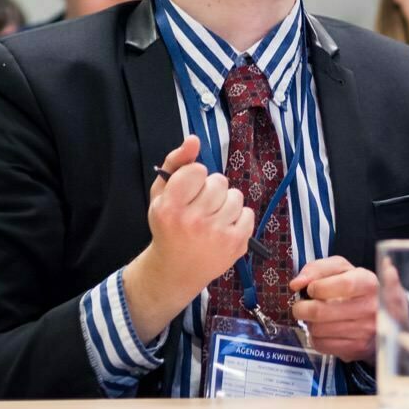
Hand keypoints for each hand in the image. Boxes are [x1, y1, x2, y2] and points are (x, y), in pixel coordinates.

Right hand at [124, 135, 253, 339]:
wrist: (175, 270)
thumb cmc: (168, 227)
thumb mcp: (161, 195)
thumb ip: (176, 163)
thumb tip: (194, 139)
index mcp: (170, 207)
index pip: (197, 170)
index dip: (194, 178)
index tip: (188, 192)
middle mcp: (193, 221)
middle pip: (219, 181)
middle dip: (211, 190)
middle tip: (200, 207)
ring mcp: (217, 234)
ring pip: (235, 196)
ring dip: (226, 203)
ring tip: (212, 218)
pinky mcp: (236, 244)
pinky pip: (248, 213)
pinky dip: (238, 218)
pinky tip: (223, 228)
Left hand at [290, 256, 378, 361]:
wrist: (378, 316)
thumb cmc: (354, 288)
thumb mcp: (341, 269)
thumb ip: (317, 269)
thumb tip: (297, 284)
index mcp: (368, 283)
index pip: (343, 285)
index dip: (318, 287)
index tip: (311, 288)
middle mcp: (370, 308)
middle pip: (322, 311)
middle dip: (302, 308)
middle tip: (301, 306)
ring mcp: (365, 331)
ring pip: (318, 329)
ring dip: (309, 323)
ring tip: (315, 317)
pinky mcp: (356, 348)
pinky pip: (322, 344)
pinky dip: (315, 337)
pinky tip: (323, 329)